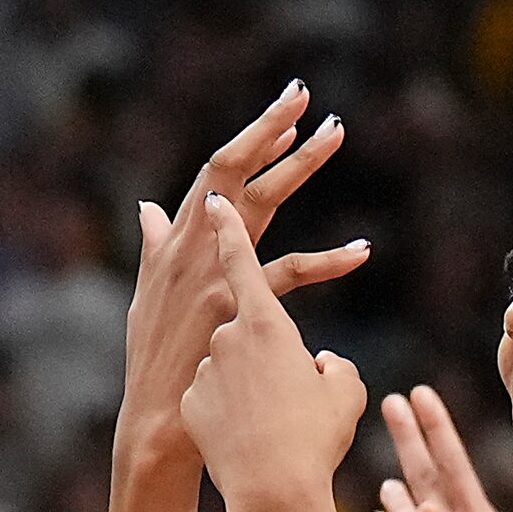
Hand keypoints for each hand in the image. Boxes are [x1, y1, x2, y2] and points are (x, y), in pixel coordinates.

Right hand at [119, 83, 366, 471]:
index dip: (251, 141)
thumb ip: (154, 246)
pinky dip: (329, 261)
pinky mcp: (235, 304)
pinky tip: (363, 250)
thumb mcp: (149, 292)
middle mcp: (192, 245)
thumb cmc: (158, 358)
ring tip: (334, 133)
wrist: (157, 418)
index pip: (218, 175)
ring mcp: (213, 271)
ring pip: (262, 203)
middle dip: (268, 128)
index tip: (286, 113)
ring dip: (300, 165)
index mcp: (179, 240)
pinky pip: (290, 273)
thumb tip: (150, 207)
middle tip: (303, 93)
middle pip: (234, 170)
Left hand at [182, 193, 370, 511]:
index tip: (217, 198)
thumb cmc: (316, 436)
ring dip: (254, 389)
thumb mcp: (346, 394)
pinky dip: (233, 413)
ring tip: (277, 430)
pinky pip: (217, 397)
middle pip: (251, 333)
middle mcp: (227, 336)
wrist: (272, 490)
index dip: (230, 226)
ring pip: (233, 368)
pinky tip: (250, 442)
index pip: (241, 258)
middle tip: (293, 402)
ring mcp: (207, 369)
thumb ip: (335, 366)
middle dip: (270, 359)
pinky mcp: (195, 401)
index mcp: (266, 322)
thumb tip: (321, 361)